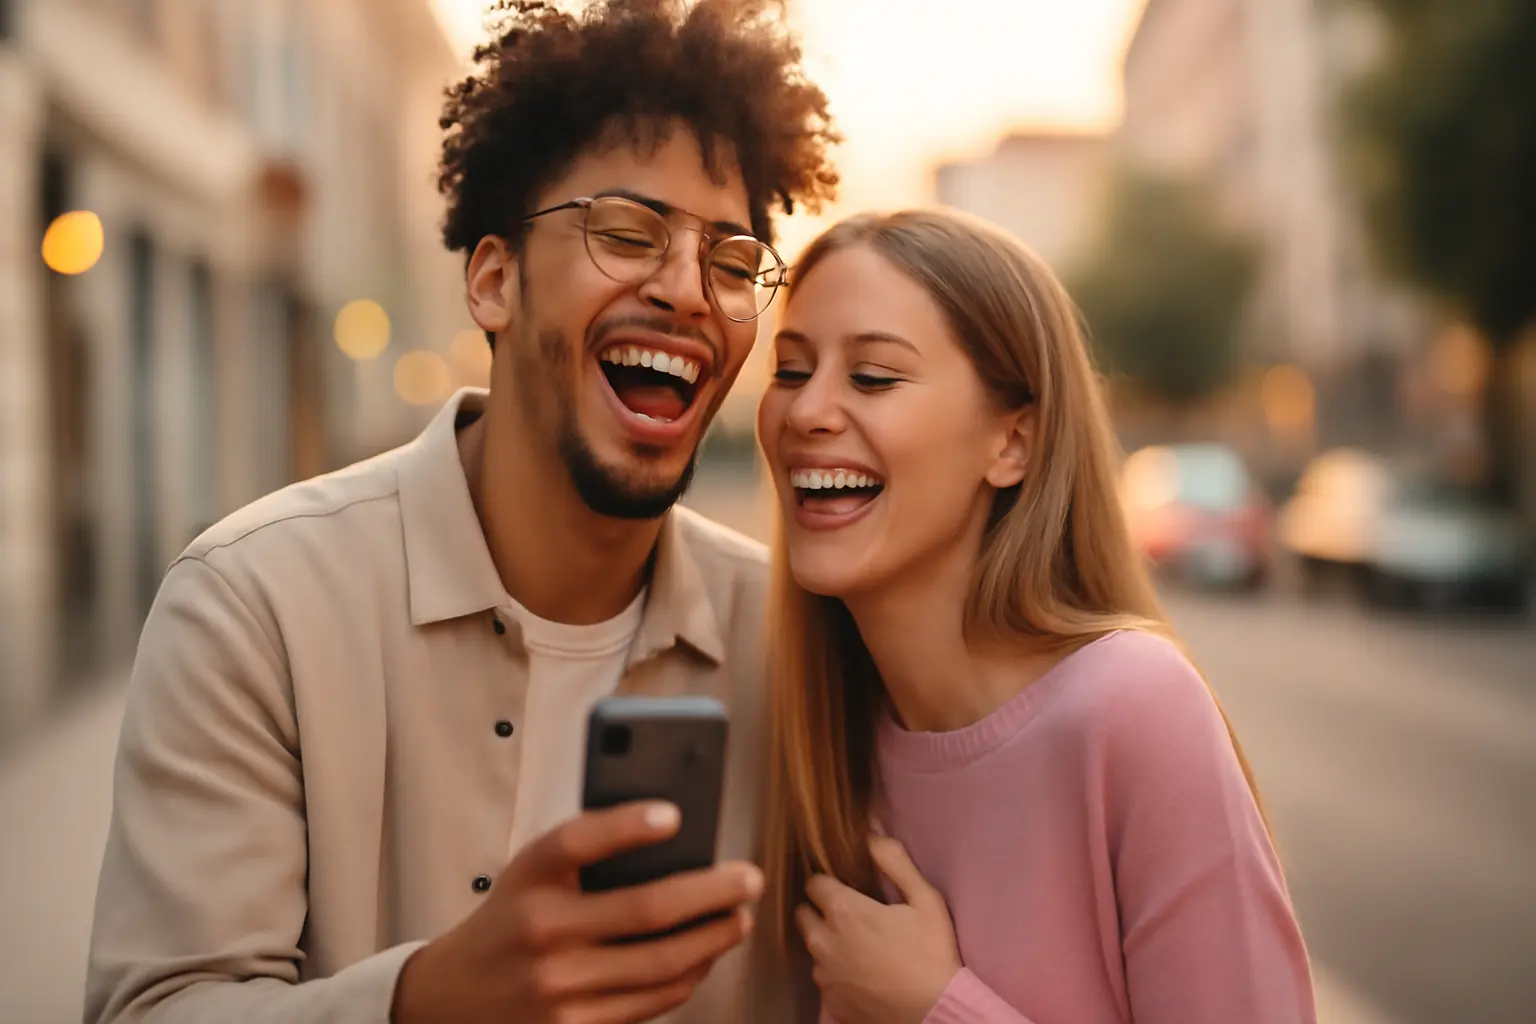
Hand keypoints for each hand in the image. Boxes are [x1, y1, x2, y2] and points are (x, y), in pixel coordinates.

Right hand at [393, 801, 760, 1023]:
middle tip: (750, 878)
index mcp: (527, 878)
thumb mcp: (530, 874)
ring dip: (715, 938)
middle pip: (647, 910)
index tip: (674, 814)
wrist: (450, 999)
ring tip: (741, 917)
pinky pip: (653, 1000)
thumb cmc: (510, 920)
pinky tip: (707, 953)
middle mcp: (540, 931)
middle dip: (713, 892)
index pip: (577, 841)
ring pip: (663, 962)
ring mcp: (558, 987)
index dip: (626, 825)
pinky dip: (691, 974)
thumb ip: (588, 853)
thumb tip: (677, 836)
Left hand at [796, 835, 961, 1023]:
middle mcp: (824, 941)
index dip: (829, 883)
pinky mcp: (830, 1002)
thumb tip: (871, 837)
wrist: (935, 1013)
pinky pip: (824, 979)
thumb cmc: (932, 953)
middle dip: (820, 911)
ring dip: (827, 943)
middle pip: (804, 914)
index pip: (814, 883)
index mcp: (844, 911)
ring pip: (812, 948)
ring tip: (858, 948)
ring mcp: (824, 974)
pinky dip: (836, 973)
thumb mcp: (925, 900)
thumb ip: (895, 862)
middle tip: (849, 917)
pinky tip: (861, 975)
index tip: (846, 889)